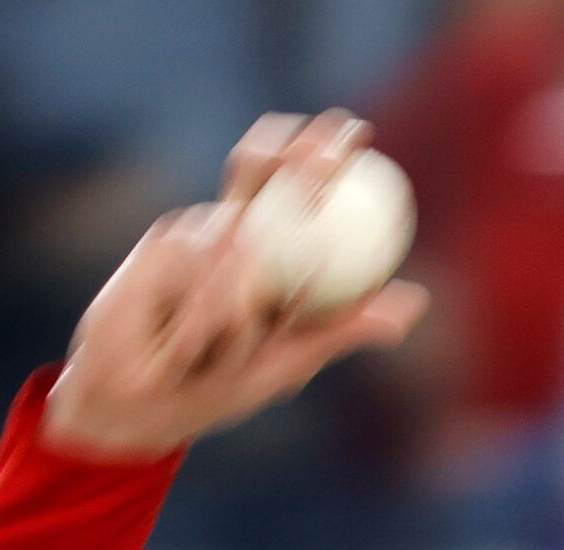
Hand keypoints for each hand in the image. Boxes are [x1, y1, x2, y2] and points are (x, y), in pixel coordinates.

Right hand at [41, 110, 430, 460]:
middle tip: (337, 147)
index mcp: (265, 247)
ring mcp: (192, 233)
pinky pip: (206, 269)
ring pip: (241, 240)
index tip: (360, 131)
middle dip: (301, 152)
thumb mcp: (293, 357)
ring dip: (247, 304)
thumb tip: (416, 302)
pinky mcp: (159, 248)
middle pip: (263, 171)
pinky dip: (215, 313)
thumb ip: (345, 326)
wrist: (147, 403)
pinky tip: (200, 336)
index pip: (295, 185)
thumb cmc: (222, 383)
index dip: (322, 150)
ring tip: (236, 334)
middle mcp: (228, 230)